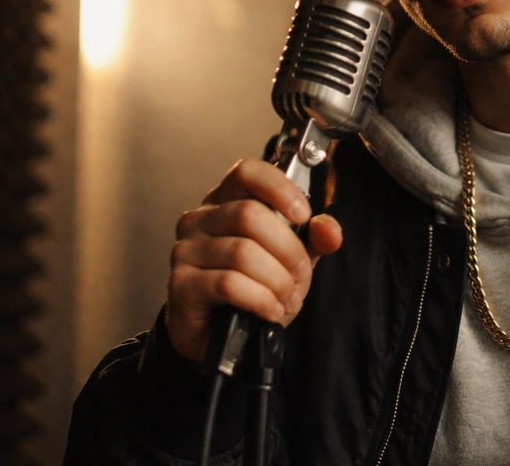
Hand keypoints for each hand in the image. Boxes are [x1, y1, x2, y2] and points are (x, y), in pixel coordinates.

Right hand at [165, 158, 342, 364]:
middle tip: (300, 274)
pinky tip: (270, 311)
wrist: (226, 338)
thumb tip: (329, 229)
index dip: (279, 188)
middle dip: (288, 249)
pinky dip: (261, 299)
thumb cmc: (255, 288)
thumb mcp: (292, 260)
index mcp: (227, 201)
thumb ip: (313, 239)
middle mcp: (200, 219)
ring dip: (277, 281)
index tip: (303, 214)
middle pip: (249, 215)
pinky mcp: (181, 284)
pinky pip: (228, 284)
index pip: (247, 172)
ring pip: (242, 252)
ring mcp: (186, 250)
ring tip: (287, 299)